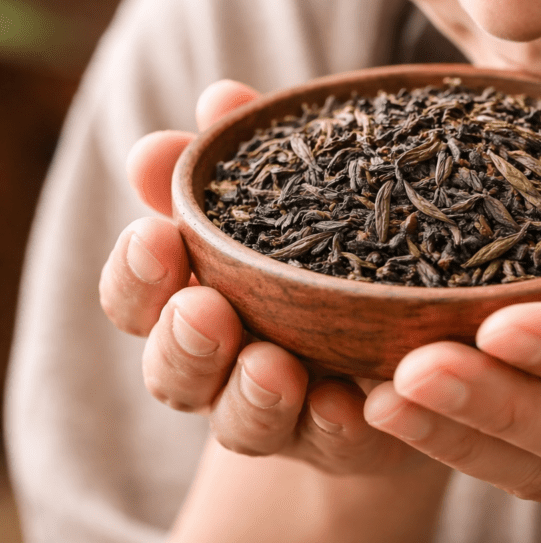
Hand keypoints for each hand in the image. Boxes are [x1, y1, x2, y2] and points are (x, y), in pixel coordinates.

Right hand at [99, 80, 437, 477]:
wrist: (402, 336)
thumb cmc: (327, 252)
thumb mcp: (297, 198)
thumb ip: (251, 157)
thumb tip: (221, 97)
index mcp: (194, 300)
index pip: (137, 296)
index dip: (136, 273)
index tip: (155, 235)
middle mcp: (224, 366)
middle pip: (172, 371)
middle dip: (184, 341)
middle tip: (206, 308)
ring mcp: (283, 413)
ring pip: (242, 424)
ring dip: (252, 395)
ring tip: (276, 366)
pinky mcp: (345, 441)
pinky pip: (335, 445)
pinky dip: (337, 425)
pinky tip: (352, 402)